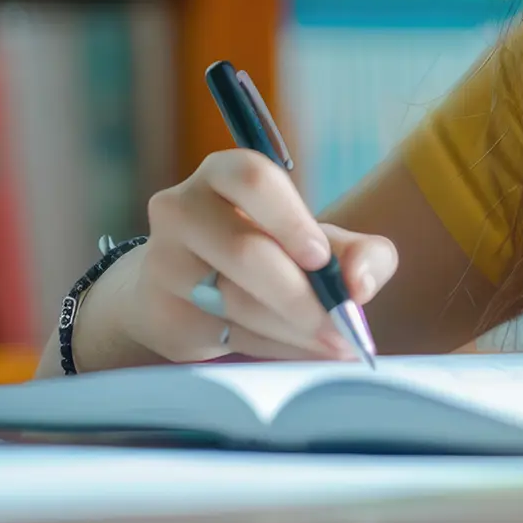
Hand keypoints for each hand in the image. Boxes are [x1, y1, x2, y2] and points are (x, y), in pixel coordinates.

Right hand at [89, 150, 399, 366]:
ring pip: (235, 302)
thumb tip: (361, 283)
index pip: (253, 180)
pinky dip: (274, 348)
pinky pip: (226, 336)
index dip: (291, 220)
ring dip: (294, 328)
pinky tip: (301, 348)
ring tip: (334, 341)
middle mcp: (183, 209)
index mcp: (224, 174)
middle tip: (343, 325)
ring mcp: (164, 262)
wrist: (190, 286)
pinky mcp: (162, 313)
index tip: (321, 260)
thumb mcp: (320, 241)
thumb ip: (360, 253)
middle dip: (302, 296)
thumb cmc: (270, 251)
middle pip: (245, 251)